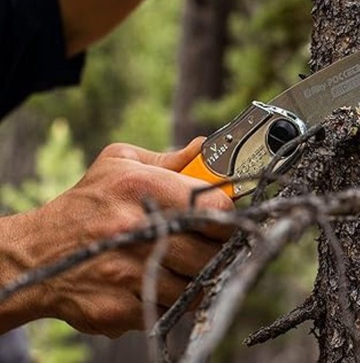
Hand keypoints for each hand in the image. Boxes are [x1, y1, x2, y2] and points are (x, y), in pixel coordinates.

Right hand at [3, 139, 233, 337]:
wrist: (36, 254)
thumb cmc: (87, 204)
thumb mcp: (119, 164)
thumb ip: (168, 159)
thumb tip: (205, 148)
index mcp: (140, 187)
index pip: (214, 207)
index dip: (227, 216)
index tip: (223, 219)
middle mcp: (134, 230)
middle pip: (210, 251)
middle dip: (217, 251)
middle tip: (210, 246)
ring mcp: (125, 272)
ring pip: (195, 284)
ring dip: (198, 278)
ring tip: (185, 266)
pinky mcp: (117, 307)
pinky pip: (169, 309)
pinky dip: (172, 300)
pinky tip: (160, 284)